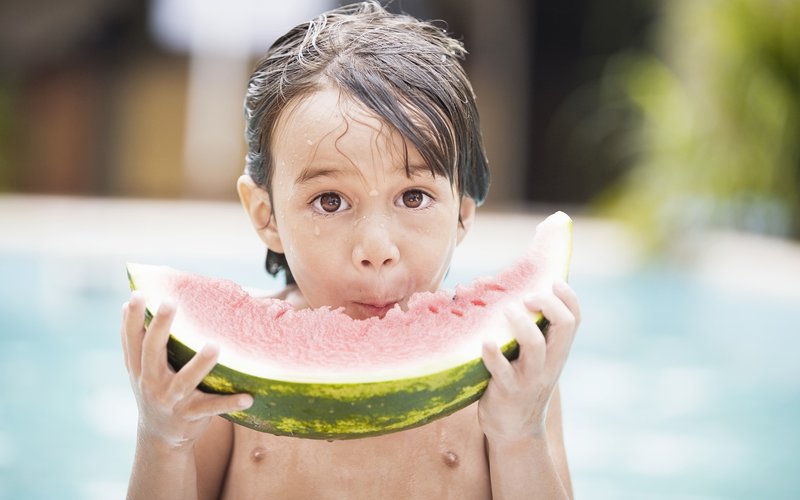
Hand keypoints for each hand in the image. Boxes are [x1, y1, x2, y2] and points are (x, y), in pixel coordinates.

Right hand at [121, 292, 252, 450]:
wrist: (159, 437)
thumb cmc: (154, 389)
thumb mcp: (140, 368)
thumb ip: (134, 340)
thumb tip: (126, 302)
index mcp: (140, 368)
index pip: (133, 339)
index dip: (133, 318)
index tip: (137, 294)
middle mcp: (152, 382)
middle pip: (153, 352)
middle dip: (160, 327)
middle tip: (170, 303)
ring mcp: (172, 400)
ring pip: (185, 381)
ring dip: (199, 364)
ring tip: (214, 346)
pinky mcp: (191, 415)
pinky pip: (213, 407)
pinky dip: (230, 403)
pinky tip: (248, 397)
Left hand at [478, 280, 580, 442]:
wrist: (514, 430)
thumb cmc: (519, 381)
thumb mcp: (534, 357)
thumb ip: (532, 329)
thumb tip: (506, 287)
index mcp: (557, 351)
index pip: (575, 319)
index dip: (568, 297)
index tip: (551, 281)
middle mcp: (549, 363)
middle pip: (564, 326)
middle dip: (548, 304)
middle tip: (526, 297)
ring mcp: (530, 378)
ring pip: (535, 346)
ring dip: (521, 324)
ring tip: (506, 311)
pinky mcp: (507, 391)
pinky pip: (502, 371)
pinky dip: (493, 355)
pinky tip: (484, 341)